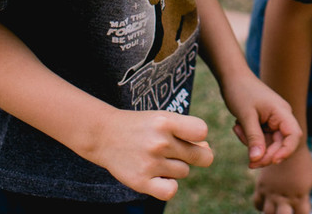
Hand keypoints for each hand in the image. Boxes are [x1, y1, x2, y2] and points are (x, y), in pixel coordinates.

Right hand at [87, 109, 212, 200]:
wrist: (104, 135)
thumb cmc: (141, 127)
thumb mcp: (163, 120)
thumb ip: (187, 133)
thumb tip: (207, 149)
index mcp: (165, 122)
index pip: (202, 131)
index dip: (199, 135)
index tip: (188, 135)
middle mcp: (159, 142)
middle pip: (199, 155)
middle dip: (196, 154)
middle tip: (177, 150)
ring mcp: (150, 163)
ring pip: (184, 172)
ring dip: (176, 167)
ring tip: (158, 158)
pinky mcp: (141, 182)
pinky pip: (170, 191)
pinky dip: (169, 186)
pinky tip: (160, 177)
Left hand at [223, 75, 303, 168]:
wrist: (232, 77)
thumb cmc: (240, 91)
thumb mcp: (246, 116)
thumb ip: (253, 138)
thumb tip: (257, 160)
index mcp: (282, 112)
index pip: (294, 135)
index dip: (287, 151)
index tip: (272, 161)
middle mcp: (282, 117)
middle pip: (281, 144)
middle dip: (265, 154)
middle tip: (250, 163)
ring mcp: (274, 121)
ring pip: (269, 144)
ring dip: (253, 144)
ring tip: (237, 128)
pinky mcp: (265, 123)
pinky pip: (261, 139)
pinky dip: (249, 138)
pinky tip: (238, 127)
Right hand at [253, 147, 311, 213]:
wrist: (289, 145)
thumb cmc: (303, 164)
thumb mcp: (310, 179)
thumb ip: (305, 197)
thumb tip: (301, 209)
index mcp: (299, 196)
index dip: (301, 213)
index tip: (300, 210)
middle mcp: (284, 196)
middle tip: (286, 209)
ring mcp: (271, 192)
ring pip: (268, 213)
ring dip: (273, 212)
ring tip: (278, 206)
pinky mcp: (261, 186)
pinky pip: (257, 204)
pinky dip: (262, 206)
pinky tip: (269, 202)